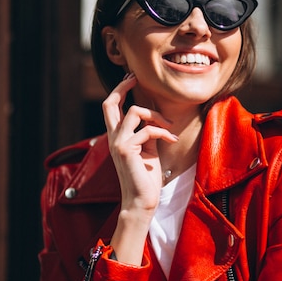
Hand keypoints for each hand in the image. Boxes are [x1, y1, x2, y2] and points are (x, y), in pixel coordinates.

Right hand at [102, 72, 178, 215]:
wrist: (141, 202)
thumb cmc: (146, 178)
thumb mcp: (148, 149)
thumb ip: (147, 132)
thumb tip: (154, 116)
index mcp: (118, 136)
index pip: (112, 107)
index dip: (120, 90)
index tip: (132, 79)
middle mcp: (114, 137)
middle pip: (109, 103)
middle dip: (123, 87)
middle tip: (136, 79)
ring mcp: (118, 143)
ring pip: (135, 112)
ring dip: (156, 115)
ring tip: (169, 126)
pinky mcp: (126, 150)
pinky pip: (148, 130)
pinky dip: (163, 132)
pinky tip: (172, 140)